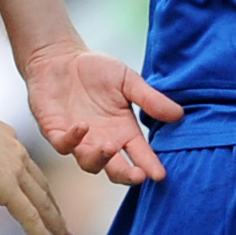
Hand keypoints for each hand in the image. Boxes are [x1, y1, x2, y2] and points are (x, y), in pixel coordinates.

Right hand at [0, 100, 71, 234]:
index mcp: (10, 142)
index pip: (29, 170)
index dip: (38, 187)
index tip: (44, 199)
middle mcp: (19, 155)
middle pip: (42, 188)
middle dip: (54, 208)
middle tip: (64, 225)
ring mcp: (15, 172)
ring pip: (42, 203)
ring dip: (55, 224)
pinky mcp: (6, 188)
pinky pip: (29, 216)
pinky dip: (40, 234)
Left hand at [25, 44, 185, 185]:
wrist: (60, 59)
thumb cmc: (96, 70)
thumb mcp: (128, 80)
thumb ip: (150, 99)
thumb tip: (179, 114)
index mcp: (123, 131)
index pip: (139, 154)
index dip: (149, 165)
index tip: (160, 175)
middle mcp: (103, 141)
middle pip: (115, 169)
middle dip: (126, 175)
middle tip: (137, 176)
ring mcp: (79, 140)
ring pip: (89, 163)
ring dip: (99, 159)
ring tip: (110, 147)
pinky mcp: (56, 132)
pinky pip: (64, 144)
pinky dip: (72, 140)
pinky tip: (82, 127)